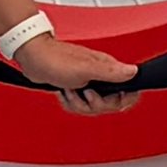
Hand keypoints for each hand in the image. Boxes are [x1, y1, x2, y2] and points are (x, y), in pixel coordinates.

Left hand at [4, 24, 143, 114]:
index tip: (111, 100)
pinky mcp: (77, 87)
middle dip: (95, 104)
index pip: (129, 91)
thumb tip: (133, 71)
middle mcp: (101, 76)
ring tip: (70, 90)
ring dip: (79, 103)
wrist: (32, 58)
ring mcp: (89, 82)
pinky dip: (71, 102)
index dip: (123, 100)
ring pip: (94, 107)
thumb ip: (110, 72)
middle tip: (84, 93)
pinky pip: (81, 105)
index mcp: (107, 69)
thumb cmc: (55, 59)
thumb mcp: (85, 68)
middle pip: (111, 104)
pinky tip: (65, 92)